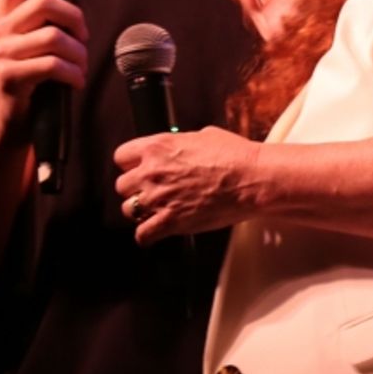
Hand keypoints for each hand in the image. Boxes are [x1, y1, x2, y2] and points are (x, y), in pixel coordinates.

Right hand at [0, 0, 87, 129]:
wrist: (6, 127)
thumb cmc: (29, 86)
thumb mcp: (31, 49)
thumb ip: (42, 25)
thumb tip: (72, 4)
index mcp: (2, 20)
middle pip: (43, 3)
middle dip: (74, 18)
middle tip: (84, 38)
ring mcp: (1, 54)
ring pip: (53, 36)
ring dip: (78, 52)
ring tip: (81, 66)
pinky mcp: (10, 76)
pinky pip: (53, 65)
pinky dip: (74, 74)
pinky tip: (77, 82)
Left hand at [114, 126, 261, 242]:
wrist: (251, 179)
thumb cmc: (234, 156)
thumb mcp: (203, 136)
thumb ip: (181, 144)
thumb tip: (181, 148)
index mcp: (157, 147)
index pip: (121, 157)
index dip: (131, 165)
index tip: (138, 170)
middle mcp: (152, 172)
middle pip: (122, 185)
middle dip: (135, 189)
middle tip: (149, 192)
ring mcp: (159, 198)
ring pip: (128, 210)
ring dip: (140, 212)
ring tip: (153, 212)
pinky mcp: (170, 222)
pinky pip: (142, 235)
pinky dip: (146, 237)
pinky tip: (154, 234)